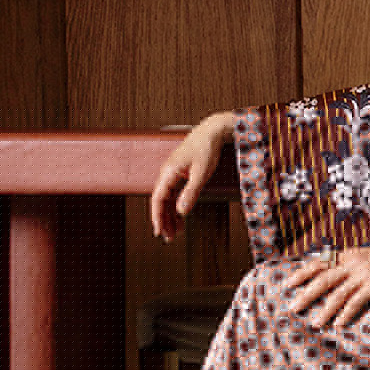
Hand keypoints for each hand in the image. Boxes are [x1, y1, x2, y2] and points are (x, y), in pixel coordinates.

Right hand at [150, 111, 233, 239]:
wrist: (211, 131)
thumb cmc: (207, 149)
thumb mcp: (202, 173)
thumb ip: (191, 192)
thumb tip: (181, 212)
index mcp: (168, 172)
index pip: (158, 199)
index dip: (157, 217)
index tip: (158, 231)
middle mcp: (166, 173)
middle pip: (160, 202)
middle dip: (163, 221)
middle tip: (168, 238)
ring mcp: (172, 173)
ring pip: (167, 199)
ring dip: (169, 216)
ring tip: (175, 233)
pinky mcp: (179, 173)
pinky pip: (173, 193)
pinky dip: (175, 206)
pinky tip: (180, 217)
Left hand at [286, 246, 369, 328]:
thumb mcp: (363, 255)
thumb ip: (346, 264)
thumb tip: (324, 280)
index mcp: (346, 255)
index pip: (319, 263)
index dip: (302, 273)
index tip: (287, 284)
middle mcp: (352, 263)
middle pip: (324, 279)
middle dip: (307, 294)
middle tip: (293, 308)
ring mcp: (363, 274)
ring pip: (338, 294)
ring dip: (325, 310)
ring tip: (315, 324)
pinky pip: (356, 302)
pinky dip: (346, 314)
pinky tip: (338, 324)